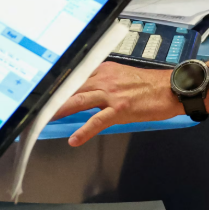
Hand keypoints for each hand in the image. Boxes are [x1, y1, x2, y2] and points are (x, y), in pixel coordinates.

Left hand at [53, 60, 180, 145]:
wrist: (173, 88)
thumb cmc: (151, 85)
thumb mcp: (123, 76)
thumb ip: (104, 81)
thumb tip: (86, 91)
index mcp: (105, 70)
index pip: (74, 76)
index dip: (57, 85)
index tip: (41, 91)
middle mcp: (105, 78)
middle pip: (72, 87)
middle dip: (52, 97)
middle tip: (35, 105)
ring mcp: (112, 94)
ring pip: (79, 100)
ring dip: (60, 110)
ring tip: (44, 119)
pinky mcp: (120, 108)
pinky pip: (98, 120)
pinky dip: (84, 130)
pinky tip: (74, 139)